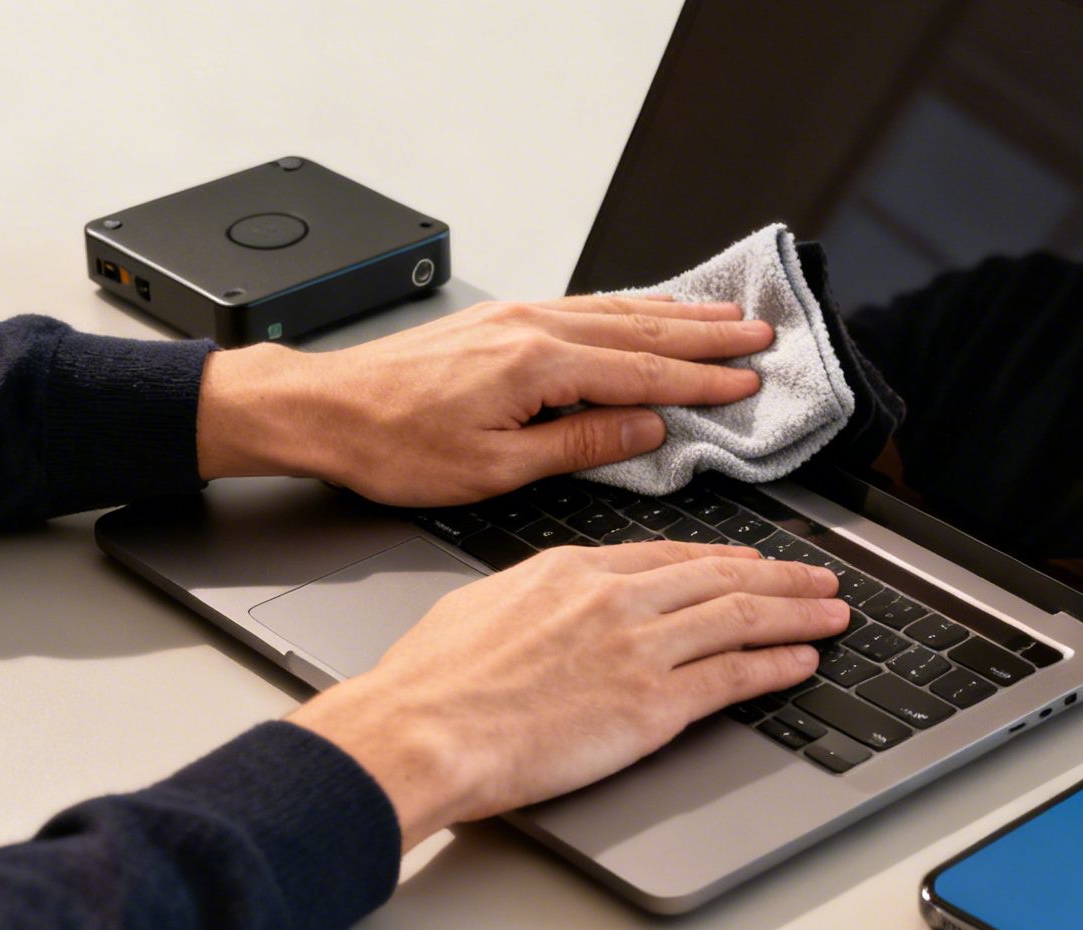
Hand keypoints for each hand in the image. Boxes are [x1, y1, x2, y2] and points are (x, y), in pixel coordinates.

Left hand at [196, 295, 772, 504]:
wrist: (322, 410)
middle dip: (707, 333)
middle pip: (641, 327)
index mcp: (537, 365)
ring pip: (615, 309)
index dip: (703, 378)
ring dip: (675, 313)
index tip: (748, 379)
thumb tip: (644, 431)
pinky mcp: (498, 321)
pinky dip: (628, 307)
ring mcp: (514, 317)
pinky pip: (584, 306)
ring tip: (724, 315)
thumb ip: (580, 445)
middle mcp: (531, 328)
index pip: (643, 371)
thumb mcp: (495, 469)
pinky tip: (645, 311)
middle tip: (760, 334)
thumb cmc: (392, 446)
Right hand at [286, 541, 845, 850]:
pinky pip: (733, 676)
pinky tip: (802, 660)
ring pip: (742, 618)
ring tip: (832, 612)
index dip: (721, 558)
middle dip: (780, 577)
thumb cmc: (430, 684)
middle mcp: (615, 599)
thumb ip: (528, 600)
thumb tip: (539, 606)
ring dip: (797, 614)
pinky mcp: (652, 704)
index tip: (748, 561)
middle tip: (818, 578)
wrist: (421, 730)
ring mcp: (639, 649)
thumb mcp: (479, 607)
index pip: (668, 556)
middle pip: (720, 578)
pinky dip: (777, 665)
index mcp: (572, 572)